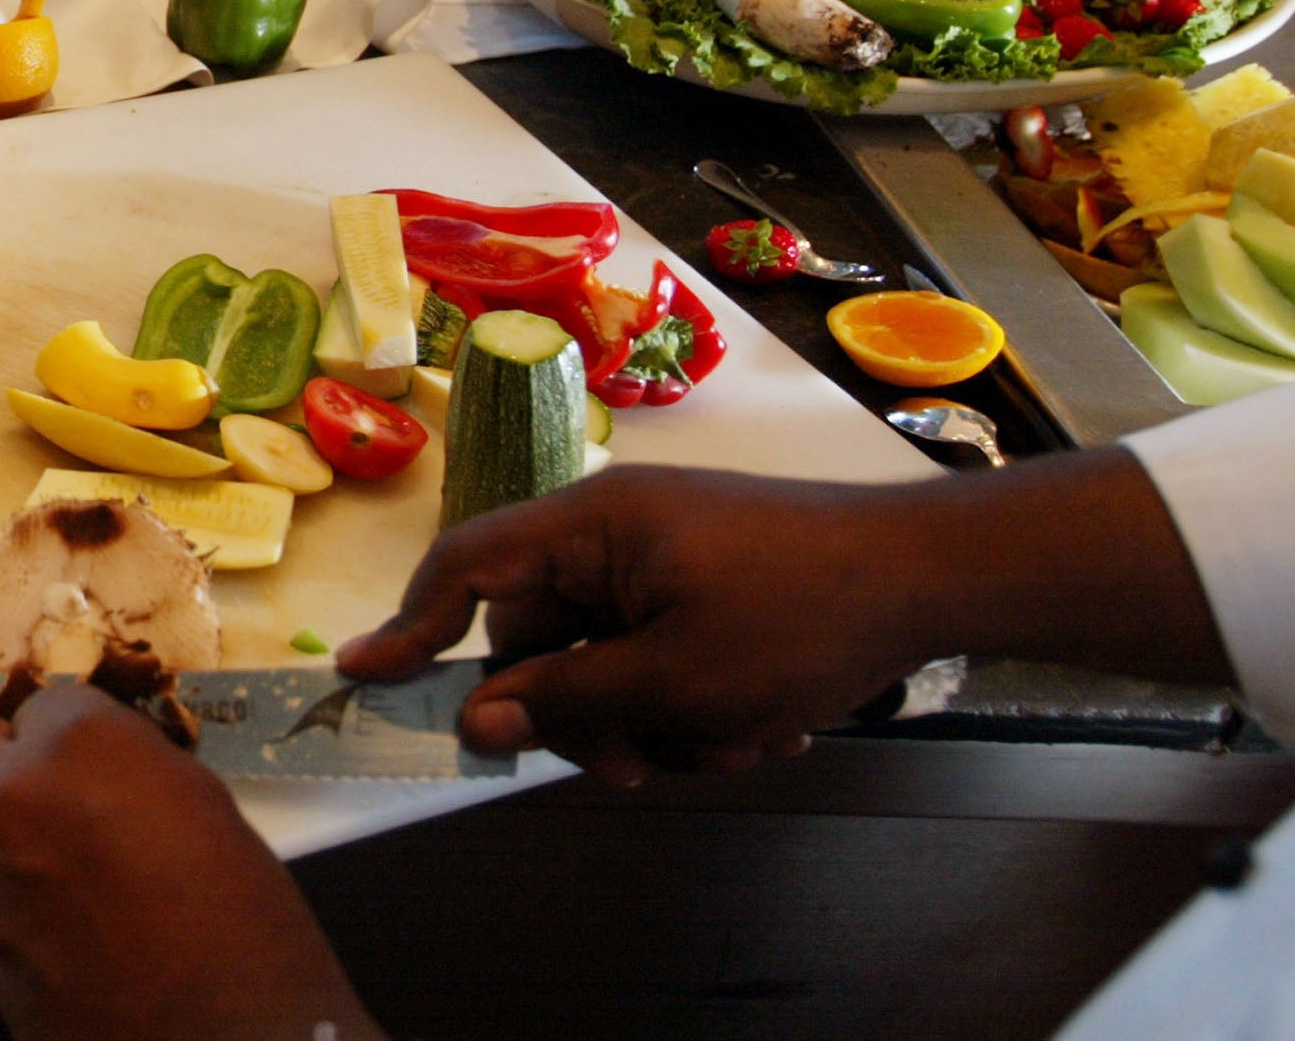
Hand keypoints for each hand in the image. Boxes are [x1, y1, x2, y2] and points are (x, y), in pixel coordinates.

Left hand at [0, 684, 378, 1040]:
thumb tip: (93, 766)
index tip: (97, 757)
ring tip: (36, 844)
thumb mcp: (201, 806)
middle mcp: (6, 804)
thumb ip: (127, 766)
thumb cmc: (246, 920)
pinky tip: (57, 913)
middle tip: (24, 770)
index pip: (40, 702)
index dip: (67, 730)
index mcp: (75, 749)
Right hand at [333, 466, 933, 786]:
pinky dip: (692, 701)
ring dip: (652, 720)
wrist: (932, 578)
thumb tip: (475, 716)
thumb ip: (565, 699)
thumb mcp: (676, 678)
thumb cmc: (799, 616)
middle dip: (583, 716)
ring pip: (604, 660)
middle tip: (635, 771)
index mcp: (590, 523)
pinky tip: (759, 724)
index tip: (362, 676)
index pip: (466, 566)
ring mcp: (660, 556)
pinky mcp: (702, 582)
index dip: (411, 625)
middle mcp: (613, 530)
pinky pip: (656, 654)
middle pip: (539, 636)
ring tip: (731, 744)